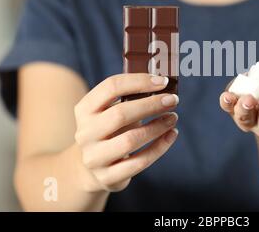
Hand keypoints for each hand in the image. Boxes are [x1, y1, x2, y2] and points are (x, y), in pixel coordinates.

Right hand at [73, 73, 178, 191]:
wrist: (92, 168)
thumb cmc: (111, 131)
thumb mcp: (111, 112)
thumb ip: (132, 98)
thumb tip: (164, 87)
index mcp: (85, 109)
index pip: (111, 87)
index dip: (139, 81)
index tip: (163, 81)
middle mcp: (85, 133)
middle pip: (120, 114)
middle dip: (151, 105)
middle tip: (173, 100)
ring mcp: (94, 157)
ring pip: (130, 140)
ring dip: (157, 127)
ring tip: (172, 118)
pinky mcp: (108, 177)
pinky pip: (139, 162)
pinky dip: (160, 147)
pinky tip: (171, 135)